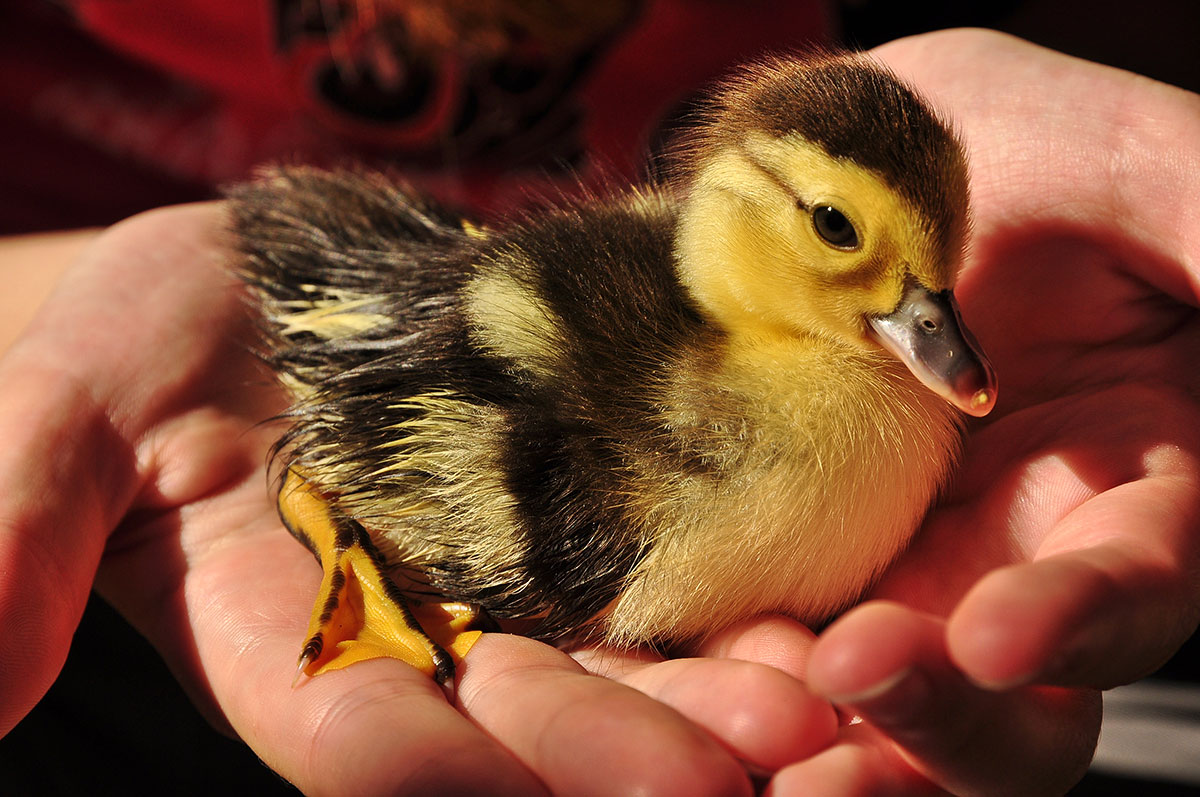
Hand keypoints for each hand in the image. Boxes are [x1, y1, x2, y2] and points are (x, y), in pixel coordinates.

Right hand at [0, 205, 839, 793]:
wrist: (267, 280)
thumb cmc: (148, 336)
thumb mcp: (67, 411)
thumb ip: (21, 527)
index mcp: (285, 641)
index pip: (351, 730)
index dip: (422, 761)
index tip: (493, 775)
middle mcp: (416, 640)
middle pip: (522, 724)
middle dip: (623, 751)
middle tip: (749, 763)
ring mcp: (511, 582)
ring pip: (618, 666)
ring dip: (713, 698)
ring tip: (816, 711)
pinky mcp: (589, 513)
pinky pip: (673, 568)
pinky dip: (741, 602)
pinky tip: (822, 618)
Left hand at [768, 29, 1199, 794]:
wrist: (854, 159)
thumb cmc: (1017, 149)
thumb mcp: (1128, 165)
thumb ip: (1196, 220)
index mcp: (1129, 483)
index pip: (1132, 584)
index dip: (1080, 622)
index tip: (997, 638)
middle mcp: (1015, 554)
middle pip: (1007, 702)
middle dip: (938, 718)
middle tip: (848, 683)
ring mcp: (896, 563)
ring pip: (875, 699)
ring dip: (817, 730)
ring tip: (750, 726)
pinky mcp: (785, 551)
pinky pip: (755, 638)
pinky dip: (716, 674)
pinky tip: (669, 676)